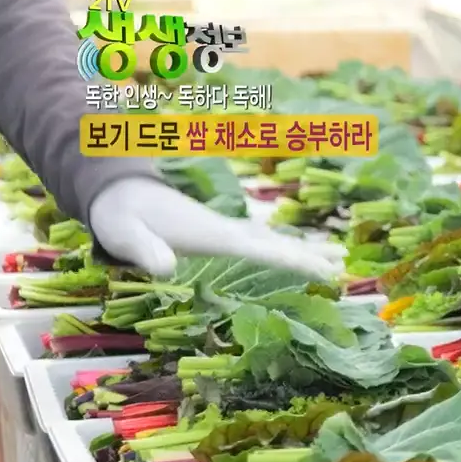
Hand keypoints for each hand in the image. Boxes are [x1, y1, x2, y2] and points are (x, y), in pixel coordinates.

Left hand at [86, 177, 343, 280]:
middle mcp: (228, 229)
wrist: (115, 189)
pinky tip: (294, 250)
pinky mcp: (219, 231)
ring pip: (274, 239)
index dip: (296, 261)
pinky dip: (285, 246)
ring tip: (336, 256)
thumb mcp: (126, 236)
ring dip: (304, 248)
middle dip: (312, 253)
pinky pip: (262, 240)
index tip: (326, 272)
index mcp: (214, 233)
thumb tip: (165, 268)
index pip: (264, 250)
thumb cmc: (120, 217)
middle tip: (346, 264)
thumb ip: (144, 250)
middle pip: (278, 243)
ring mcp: (225, 228)